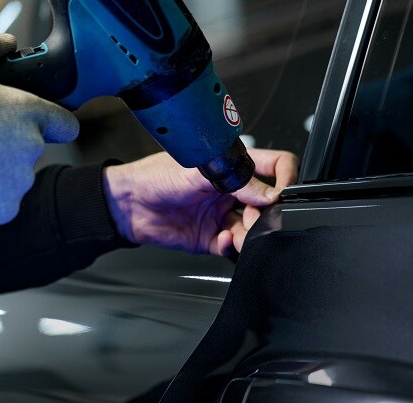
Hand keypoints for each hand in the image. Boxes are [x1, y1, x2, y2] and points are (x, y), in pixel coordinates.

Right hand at [0, 30, 78, 228]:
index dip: (50, 121)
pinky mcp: (1, 211)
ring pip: (12, 176)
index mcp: (27, 113)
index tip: (30, 122)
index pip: (64, 123)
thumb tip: (7, 41)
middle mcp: (30, 149)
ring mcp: (17, 183)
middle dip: (6, 142)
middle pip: (29, 147)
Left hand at [103, 148, 298, 254]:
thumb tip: (269, 193)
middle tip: (258, 218)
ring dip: (250, 233)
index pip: (275, 166)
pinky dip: (232, 245)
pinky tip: (223, 240)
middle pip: (268, 202)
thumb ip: (236, 182)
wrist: (126, 204)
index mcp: (232, 166)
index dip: (286, 178)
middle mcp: (231, 190)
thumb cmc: (153, 176)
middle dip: (267, 213)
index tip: (284, 194)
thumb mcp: (198, 173)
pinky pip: (232, 245)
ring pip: (252, 227)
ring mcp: (222, 214)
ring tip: (240, 233)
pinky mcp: (211, 237)